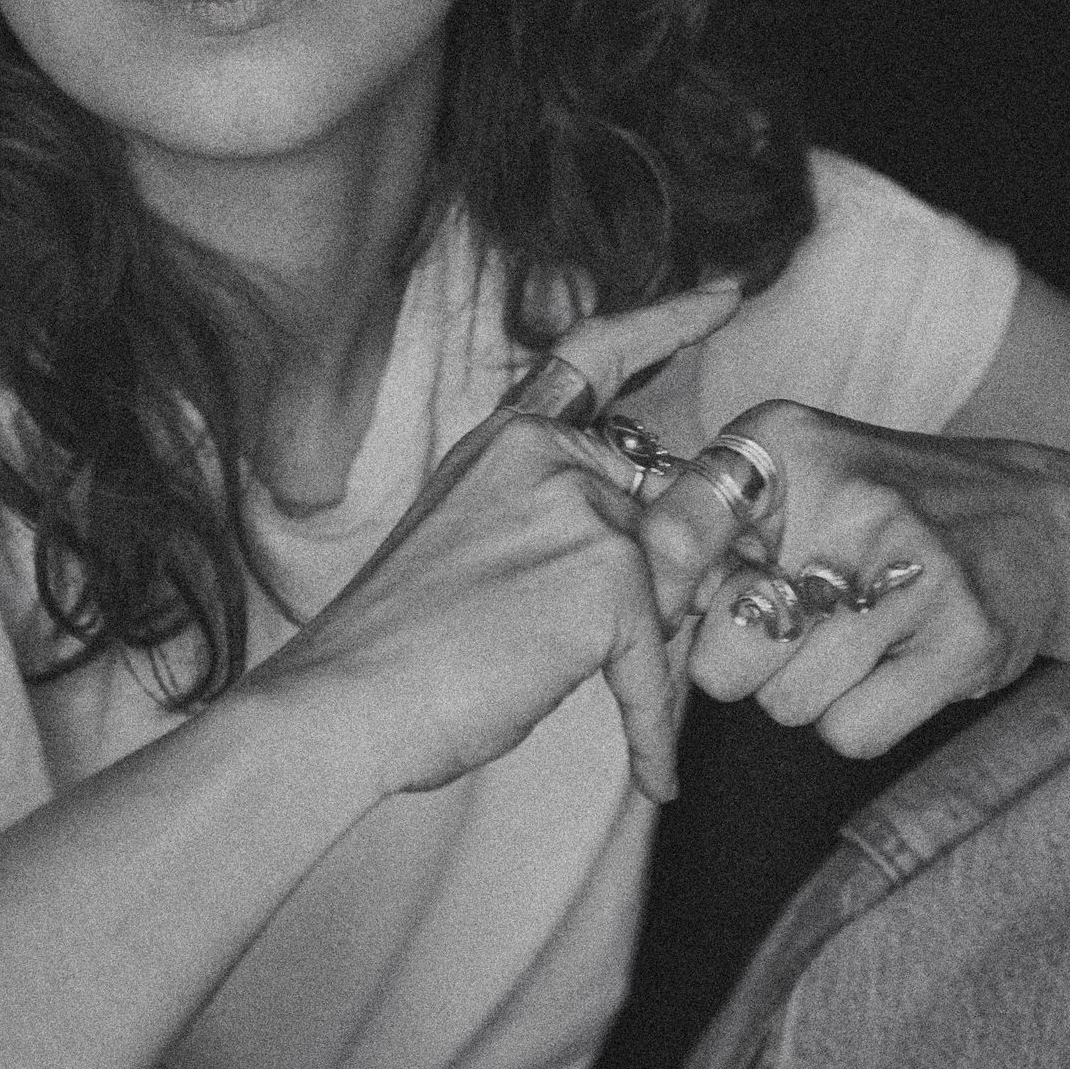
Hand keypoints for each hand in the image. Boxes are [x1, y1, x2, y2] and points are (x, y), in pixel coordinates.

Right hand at [250, 285, 740, 805]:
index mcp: (509, 437)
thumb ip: (555, 517)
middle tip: (584, 643)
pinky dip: (653, 732)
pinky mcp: (610, 580)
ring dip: (644, 649)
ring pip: (679, 583)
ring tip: (572, 689)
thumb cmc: (398, 644)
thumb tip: (651, 554)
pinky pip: (662, 668)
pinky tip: (651, 773)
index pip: (599, 355)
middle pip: (669, 504)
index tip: (727, 295)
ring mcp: (584, 510)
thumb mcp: (475, 540)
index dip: (669, 319)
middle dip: (662, 579)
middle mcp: (551, 454)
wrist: (342, 697)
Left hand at [637, 402, 1069, 756]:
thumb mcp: (785, 470)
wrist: (1027, 521)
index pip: (680, 529)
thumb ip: (698, 519)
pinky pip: (851, 731)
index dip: (655, 590)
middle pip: (725, 649)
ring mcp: (916, 572)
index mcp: (785, 444)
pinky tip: (884, 666)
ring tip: (845, 637)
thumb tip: (634, 604)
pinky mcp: (964, 640)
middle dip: (738, 658)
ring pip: (786, 701)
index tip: (652, 615)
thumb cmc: (871, 505)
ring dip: (801, 688)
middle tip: (784, 625)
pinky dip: (854, 717)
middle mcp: (854, 500)